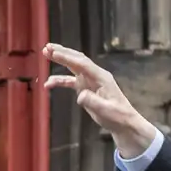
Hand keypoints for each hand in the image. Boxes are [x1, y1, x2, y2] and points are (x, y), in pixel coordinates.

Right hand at [42, 44, 157, 159]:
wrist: (123, 122)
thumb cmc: (117, 116)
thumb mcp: (106, 110)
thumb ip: (92, 102)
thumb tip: (80, 95)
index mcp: (101, 77)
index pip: (82, 64)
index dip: (67, 58)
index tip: (54, 53)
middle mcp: (95, 75)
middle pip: (77, 59)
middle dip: (62, 52)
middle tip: (46, 47)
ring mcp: (90, 81)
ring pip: (73, 67)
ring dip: (60, 61)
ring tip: (46, 55)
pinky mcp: (86, 88)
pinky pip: (71, 81)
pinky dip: (60, 81)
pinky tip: (49, 83)